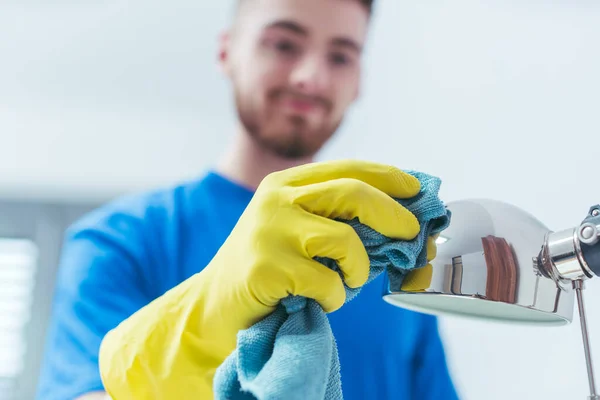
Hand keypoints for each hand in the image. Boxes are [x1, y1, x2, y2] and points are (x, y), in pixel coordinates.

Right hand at [99, 159, 423, 398]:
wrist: (216, 307)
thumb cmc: (267, 269)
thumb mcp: (299, 231)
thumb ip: (337, 219)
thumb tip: (402, 222)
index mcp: (286, 184)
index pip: (348, 169)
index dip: (389, 177)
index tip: (418, 190)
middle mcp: (277, 199)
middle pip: (352, 193)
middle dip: (393, 214)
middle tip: (411, 234)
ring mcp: (269, 231)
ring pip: (344, 240)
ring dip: (359, 269)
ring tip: (349, 282)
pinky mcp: (266, 267)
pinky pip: (327, 283)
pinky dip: (334, 298)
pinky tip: (319, 300)